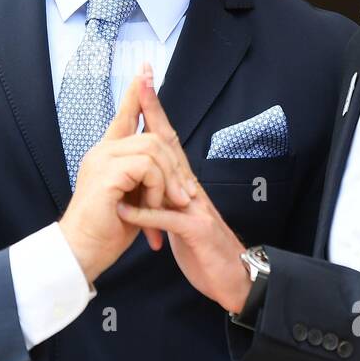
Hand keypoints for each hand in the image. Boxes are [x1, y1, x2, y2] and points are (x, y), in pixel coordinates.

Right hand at [58, 69, 195, 283]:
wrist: (83, 251)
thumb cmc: (107, 230)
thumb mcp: (135, 197)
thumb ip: (146, 177)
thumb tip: (170, 169)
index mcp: (108, 153)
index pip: (125, 114)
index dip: (137, 92)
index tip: (146, 69)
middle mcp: (103, 151)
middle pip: (152, 135)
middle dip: (175, 164)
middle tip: (185, 197)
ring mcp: (102, 159)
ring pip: (153, 149)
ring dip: (168, 181)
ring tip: (167, 207)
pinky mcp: (106, 173)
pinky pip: (147, 167)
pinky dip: (157, 189)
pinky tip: (152, 209)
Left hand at [115, 75, 250, 313]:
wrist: (234, 278)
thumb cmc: (205, 249)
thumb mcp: (181, 218)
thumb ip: (166, 199)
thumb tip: (150, 183)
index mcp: (184, 185)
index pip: (166, 142)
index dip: (154, 113)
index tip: (142, 84)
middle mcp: (192, 189)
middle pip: (171, 144)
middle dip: (155, 113)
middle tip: (142, 82)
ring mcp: (196, 207)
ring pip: (170, 174)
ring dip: (149, 154)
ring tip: (127, 133)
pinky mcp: (196, 231)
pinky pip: (168, 219)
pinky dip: (145, 214)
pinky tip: (125, 207)